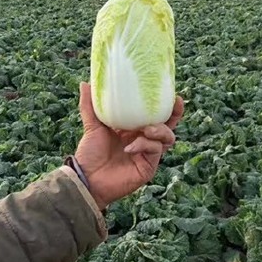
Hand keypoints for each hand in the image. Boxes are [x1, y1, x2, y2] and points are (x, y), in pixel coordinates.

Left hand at [75, 82, 183, 209]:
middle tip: (176, 103)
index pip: (154, 114)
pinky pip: (155, 150)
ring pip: (166, 137)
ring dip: (160, 130)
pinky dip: (144, 145)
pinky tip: (130, 147)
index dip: (165, 104)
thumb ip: (90, 106)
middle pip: (168, 125)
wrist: (86, 178)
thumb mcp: (92, 126)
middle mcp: (144, 139)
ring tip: (147, 128)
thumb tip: (85, 83)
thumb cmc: (90, 153)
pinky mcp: (148, 166)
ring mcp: (148, 154)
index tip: (171, 91)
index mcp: (134, 128)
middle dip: (175, 114)